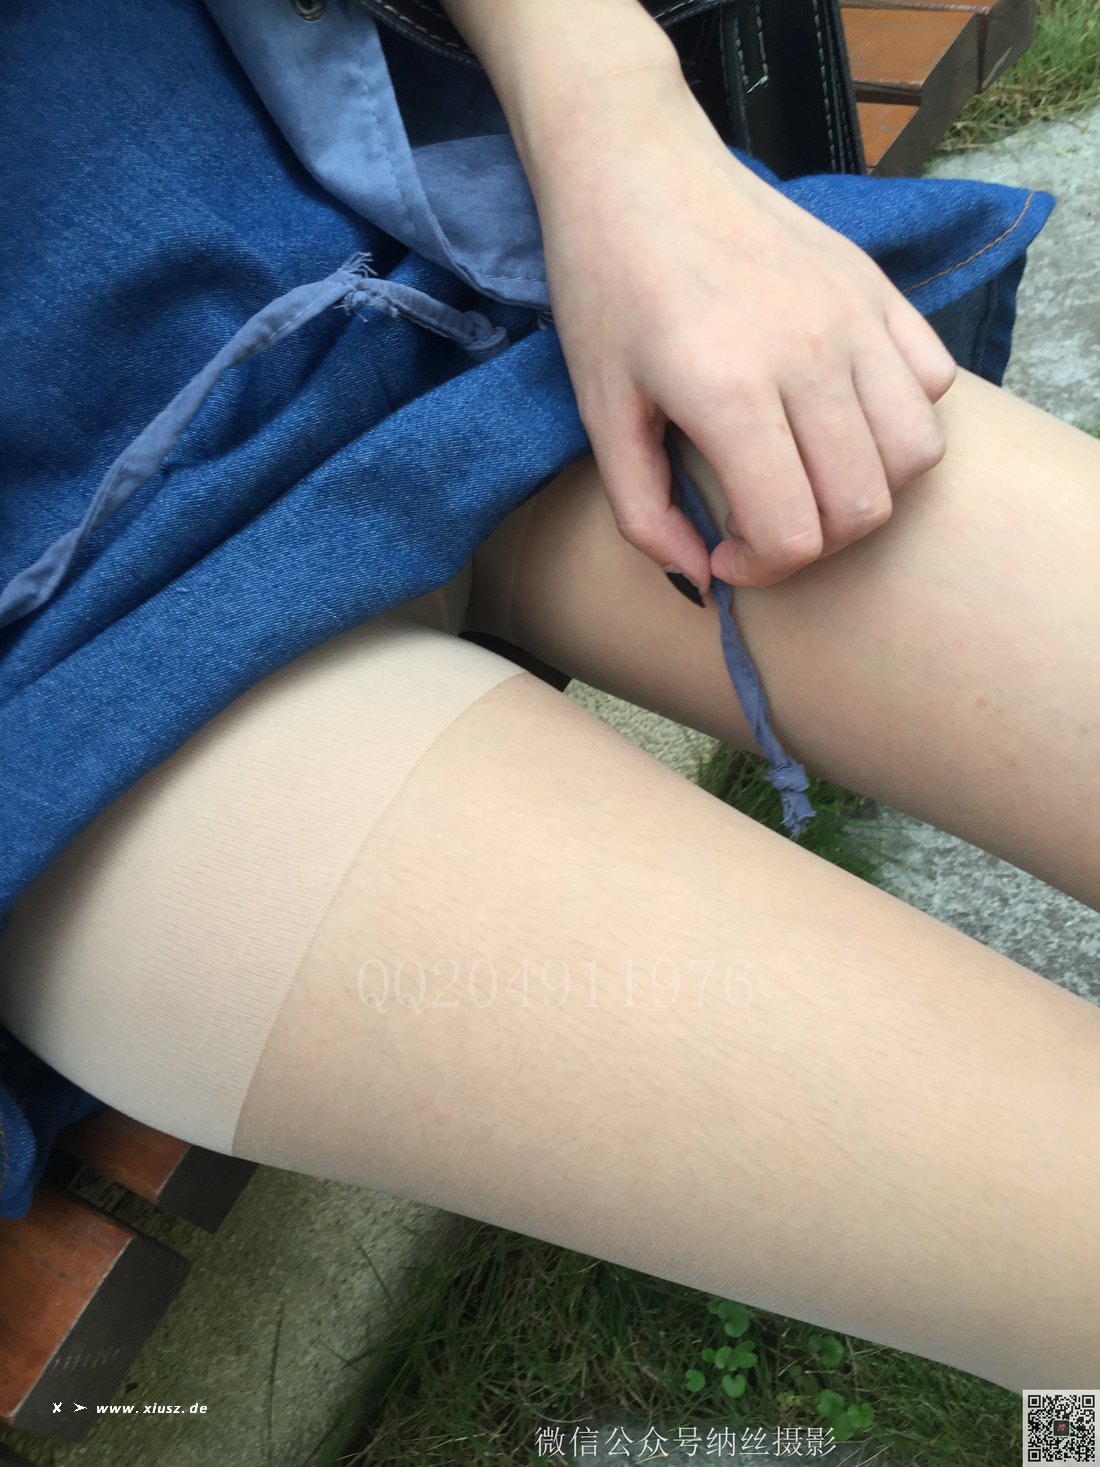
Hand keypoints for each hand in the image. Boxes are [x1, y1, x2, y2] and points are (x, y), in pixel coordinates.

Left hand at [529, 70, 957, 592]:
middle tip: (762, 521)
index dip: (762, 569)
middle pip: (864, 505)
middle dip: (812, 542)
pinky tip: (842, 415)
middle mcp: (809, 354)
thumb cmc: (606, 291)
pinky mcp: (879, 288)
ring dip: (867, 490)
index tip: (726, 551)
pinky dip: (901, 420)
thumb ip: (644, 514)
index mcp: (728, 391)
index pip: (795, 532)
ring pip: (916, 454)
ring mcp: (855, 317)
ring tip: (809, 476)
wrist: (636, 169)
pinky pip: (935, 383)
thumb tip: (700, 579)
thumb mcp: (600, 414)